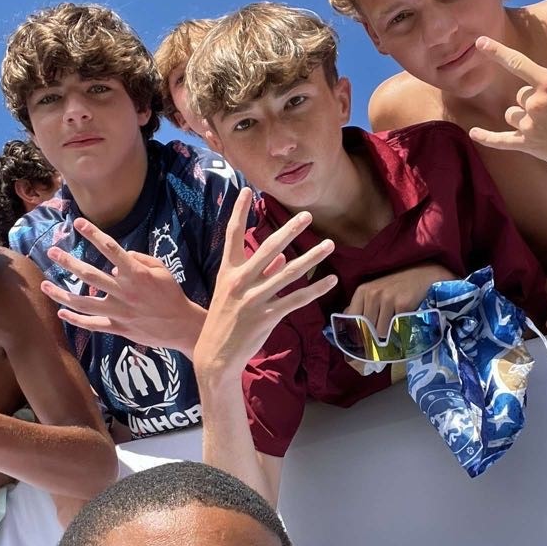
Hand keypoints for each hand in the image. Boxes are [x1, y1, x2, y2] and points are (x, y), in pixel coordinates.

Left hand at [41, 219, 203, 352]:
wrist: (180, 325)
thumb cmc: (172, 294)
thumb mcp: (162, 269)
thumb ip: (140, 258)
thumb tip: (120, 257)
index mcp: (135, 274)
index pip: (110, 249)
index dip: (93, 234)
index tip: (78, 223)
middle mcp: (123, 291)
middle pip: (89, 274)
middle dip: (68, 262)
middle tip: (52, 252)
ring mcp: (118, 311)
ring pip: (83, 302)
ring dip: (61, 294)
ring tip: (44, 285)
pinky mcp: (117, 327)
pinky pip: (92, 324)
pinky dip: (75, 319)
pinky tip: (62, 312)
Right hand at [193, 188, 337, 380]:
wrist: (216, 354)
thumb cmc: (224, 321)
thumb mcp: (232, 293)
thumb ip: (258, 272)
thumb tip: (281, 257)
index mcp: (228, 272)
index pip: (232, 235)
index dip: (238, 211)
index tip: (246, 190)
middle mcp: (240, 282)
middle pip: (268, 248)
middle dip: (289, 230)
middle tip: (306, 215)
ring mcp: (254, 299)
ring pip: (288, 273)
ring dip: (311, 256)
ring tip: (329, 244)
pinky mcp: (267, 316)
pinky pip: (296, 299)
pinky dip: (315, 290)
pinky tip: (330, 280)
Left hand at [344, 263, 452, 332]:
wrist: (425, 275)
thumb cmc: (398, 287)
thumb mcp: (376, 291)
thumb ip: (360, 307)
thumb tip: (345, 324)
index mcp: (362, 291)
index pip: (352, 320)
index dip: (357, 334)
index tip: (363, 342)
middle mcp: (373, 293)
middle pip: (367, 330)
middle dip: (375, 336)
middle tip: (385, 335)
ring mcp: (388, 298)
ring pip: (381, 332)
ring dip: (389, 335)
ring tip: (396, 325)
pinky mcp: (403, 304)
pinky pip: (396, 329)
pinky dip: (401, 330)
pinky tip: (406, 321)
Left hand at [468, 25, 546, 166]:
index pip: (517, 63)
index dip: (497, 51)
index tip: (479, 43)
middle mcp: (535, 103)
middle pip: (519, 94)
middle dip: (532, 99)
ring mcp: (529, 125)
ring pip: (512, 114)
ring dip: (522, 116)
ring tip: (545, 123)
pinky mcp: (527, 144)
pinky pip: (500, 140)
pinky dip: (486, 137)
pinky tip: (474, 133)